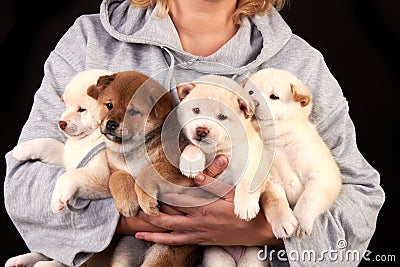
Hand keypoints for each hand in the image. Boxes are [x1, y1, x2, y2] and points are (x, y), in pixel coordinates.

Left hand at [134, 155, 282, 247]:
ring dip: (150, 224)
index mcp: (204, 205)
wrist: (258, 231)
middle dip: (150, 207)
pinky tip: (146, 237)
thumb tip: (195, 174)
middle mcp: (197, 219)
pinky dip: (159, 240)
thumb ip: (213, 182)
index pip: (176, 196)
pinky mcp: (200, 239)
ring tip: (135, 219)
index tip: (146, 181)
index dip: (160, 189)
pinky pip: (175, 241)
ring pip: (167, 229)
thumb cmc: (246, 208)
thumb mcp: (232, 192)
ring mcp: (197, 231)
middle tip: (134, 199)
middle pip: (167, 213)